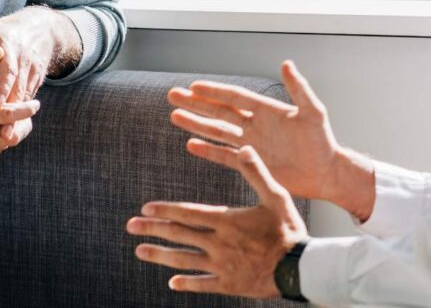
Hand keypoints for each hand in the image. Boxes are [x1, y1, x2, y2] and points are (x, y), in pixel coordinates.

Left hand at [0, 6, 80, 140]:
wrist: (39, 28)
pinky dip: (24, 115)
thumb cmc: (4, 32)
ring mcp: (34, 72)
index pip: (8, 70)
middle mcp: (25, 61)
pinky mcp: (37, 80)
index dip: (4, 87)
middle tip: (4, 135)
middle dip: (14, 112)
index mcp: (11, 49)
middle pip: (21, 89)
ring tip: (9, 139)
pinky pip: (29, 99)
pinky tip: (14, 131)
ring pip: (27, 98)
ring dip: (20, 119)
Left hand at [127, 145, 307, 297]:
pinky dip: (186, 283)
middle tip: (130, 226)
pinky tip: (172, 283)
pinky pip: (202, 284)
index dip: (165, 210)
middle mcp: (218, 243)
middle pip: (179, 234)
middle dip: (152, 229)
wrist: (300, 268)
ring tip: (140, 251)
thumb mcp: (276, 195)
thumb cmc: (288, 229)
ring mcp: (222, 266)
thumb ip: (256, 171)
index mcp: (226, 220)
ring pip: (183, 260)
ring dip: (159, 255)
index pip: (188, 213)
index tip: (146, 208)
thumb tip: (244, 147)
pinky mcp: (229, 284)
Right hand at [169, 60, 343, 200]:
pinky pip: (224, 156)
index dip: (214, 91)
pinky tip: (191, 144)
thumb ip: (299, 89)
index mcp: (266, 110)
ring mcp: (251, 145)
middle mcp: (255, 125)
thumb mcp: (313, 112)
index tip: (193, 85)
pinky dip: (208, 150)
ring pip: (218, 131)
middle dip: (196, 104)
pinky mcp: (251, 164)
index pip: (234, 97)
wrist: (326, 172)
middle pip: (219, 111)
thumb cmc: (323, 141)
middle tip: (173, 95)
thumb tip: (286, 63)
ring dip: (196, 124)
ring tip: (175, 116)